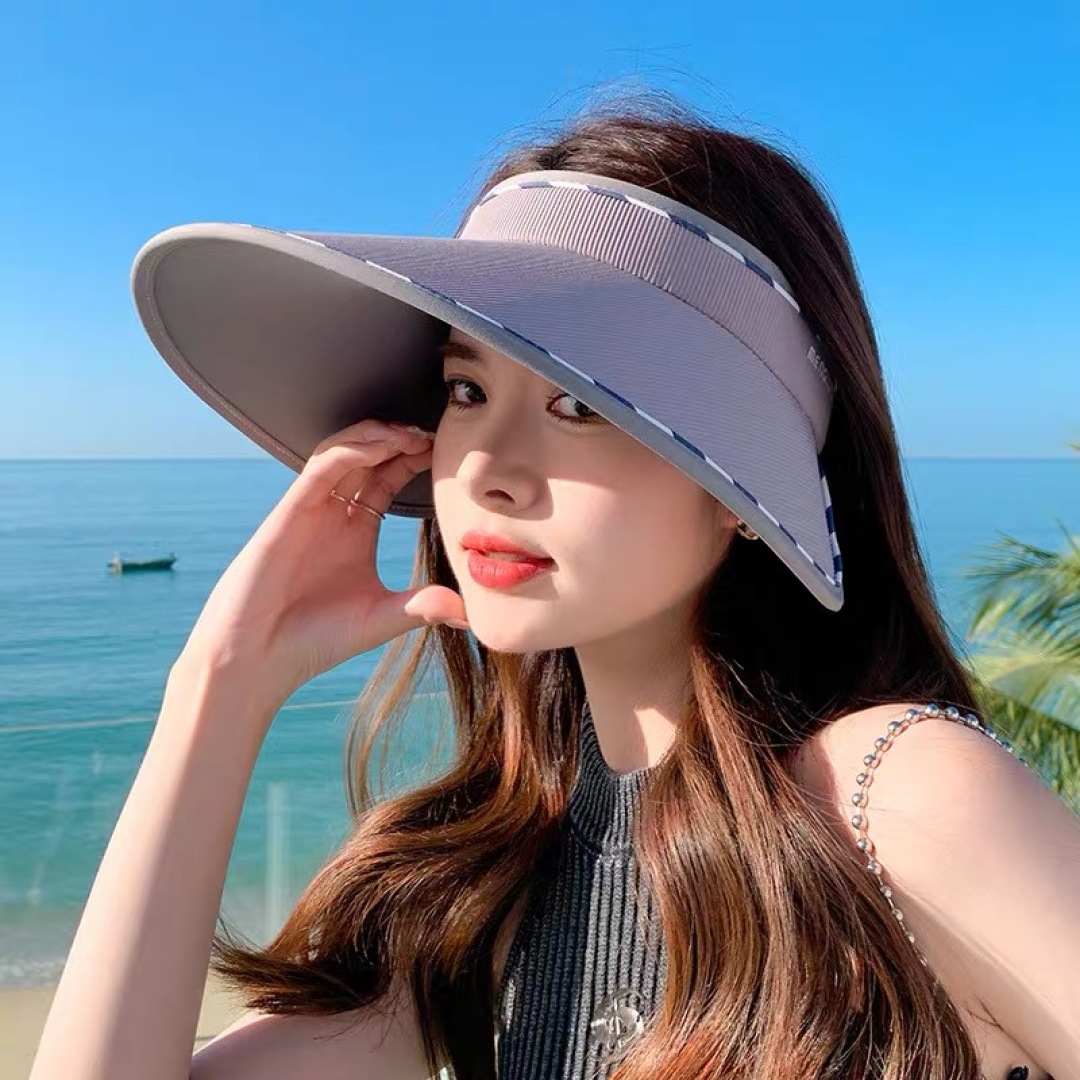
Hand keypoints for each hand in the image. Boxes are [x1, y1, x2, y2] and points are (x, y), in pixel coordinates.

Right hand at [177, 419, 467, 700]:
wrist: (258, 659)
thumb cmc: (314, 640)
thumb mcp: (382, 618)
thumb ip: (423, 606)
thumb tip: (471, 612)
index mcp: (356, 530)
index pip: (388, 478)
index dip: (414, 460)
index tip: (447, 452)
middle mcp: (333, 513)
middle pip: (368, 456)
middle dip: (399, 439)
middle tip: (433, 434)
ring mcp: (310, 509)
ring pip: (343, 451)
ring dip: (376, 436)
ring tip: (410, 436)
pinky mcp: (289, 512)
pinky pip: (321, 468)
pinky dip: (350, 451)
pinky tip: (380, 448)